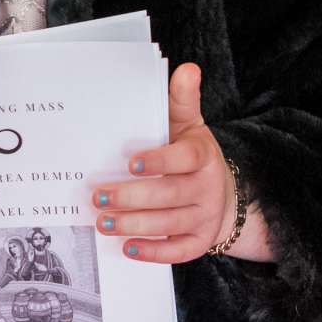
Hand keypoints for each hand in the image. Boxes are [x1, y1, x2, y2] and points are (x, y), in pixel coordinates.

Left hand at [88, 63, 234, 263]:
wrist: (224, 197)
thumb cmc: (193, 157)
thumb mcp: (190, 126)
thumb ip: (182, 100)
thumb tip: (187, 69)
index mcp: (203, 156)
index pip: (185, 158)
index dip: (159, 161)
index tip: (130, 163)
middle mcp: (207, 188)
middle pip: (170, 194)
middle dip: (132, 198)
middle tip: (98, 196)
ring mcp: (205, 217)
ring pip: (169, 224)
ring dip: (134, 225)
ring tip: (103, 222)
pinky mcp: (199, 243)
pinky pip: (177, 252)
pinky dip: (152, 253)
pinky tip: (127, 248)